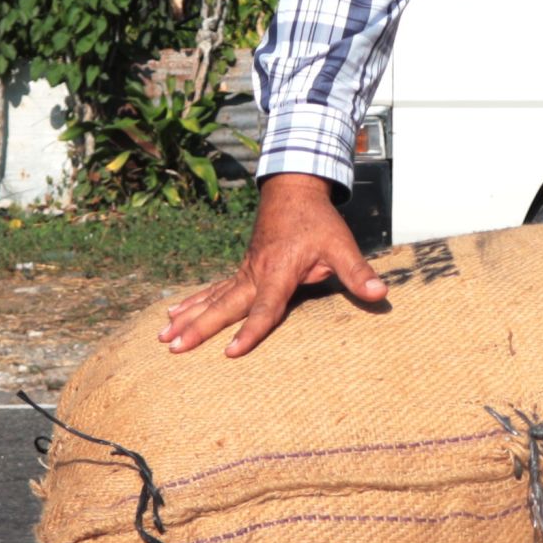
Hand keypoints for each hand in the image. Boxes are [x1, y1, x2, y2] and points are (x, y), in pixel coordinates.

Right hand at [163, 172, 388, 357]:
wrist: (294, 189)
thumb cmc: (318, 221)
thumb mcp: (342, 244)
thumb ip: (357, 272)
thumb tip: (379, 293)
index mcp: (279, 271)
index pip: (265, 308)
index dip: (250, 332)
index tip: (231, 353)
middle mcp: (255, 273)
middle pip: (224, 306)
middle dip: (198, 328)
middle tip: (174, 347)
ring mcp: (244, 271)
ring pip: (211, 298)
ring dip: (187, 318)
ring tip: (163, 337)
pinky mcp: (241, 269)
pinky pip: (212, 289)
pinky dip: (192, 302)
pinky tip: (172, 313)